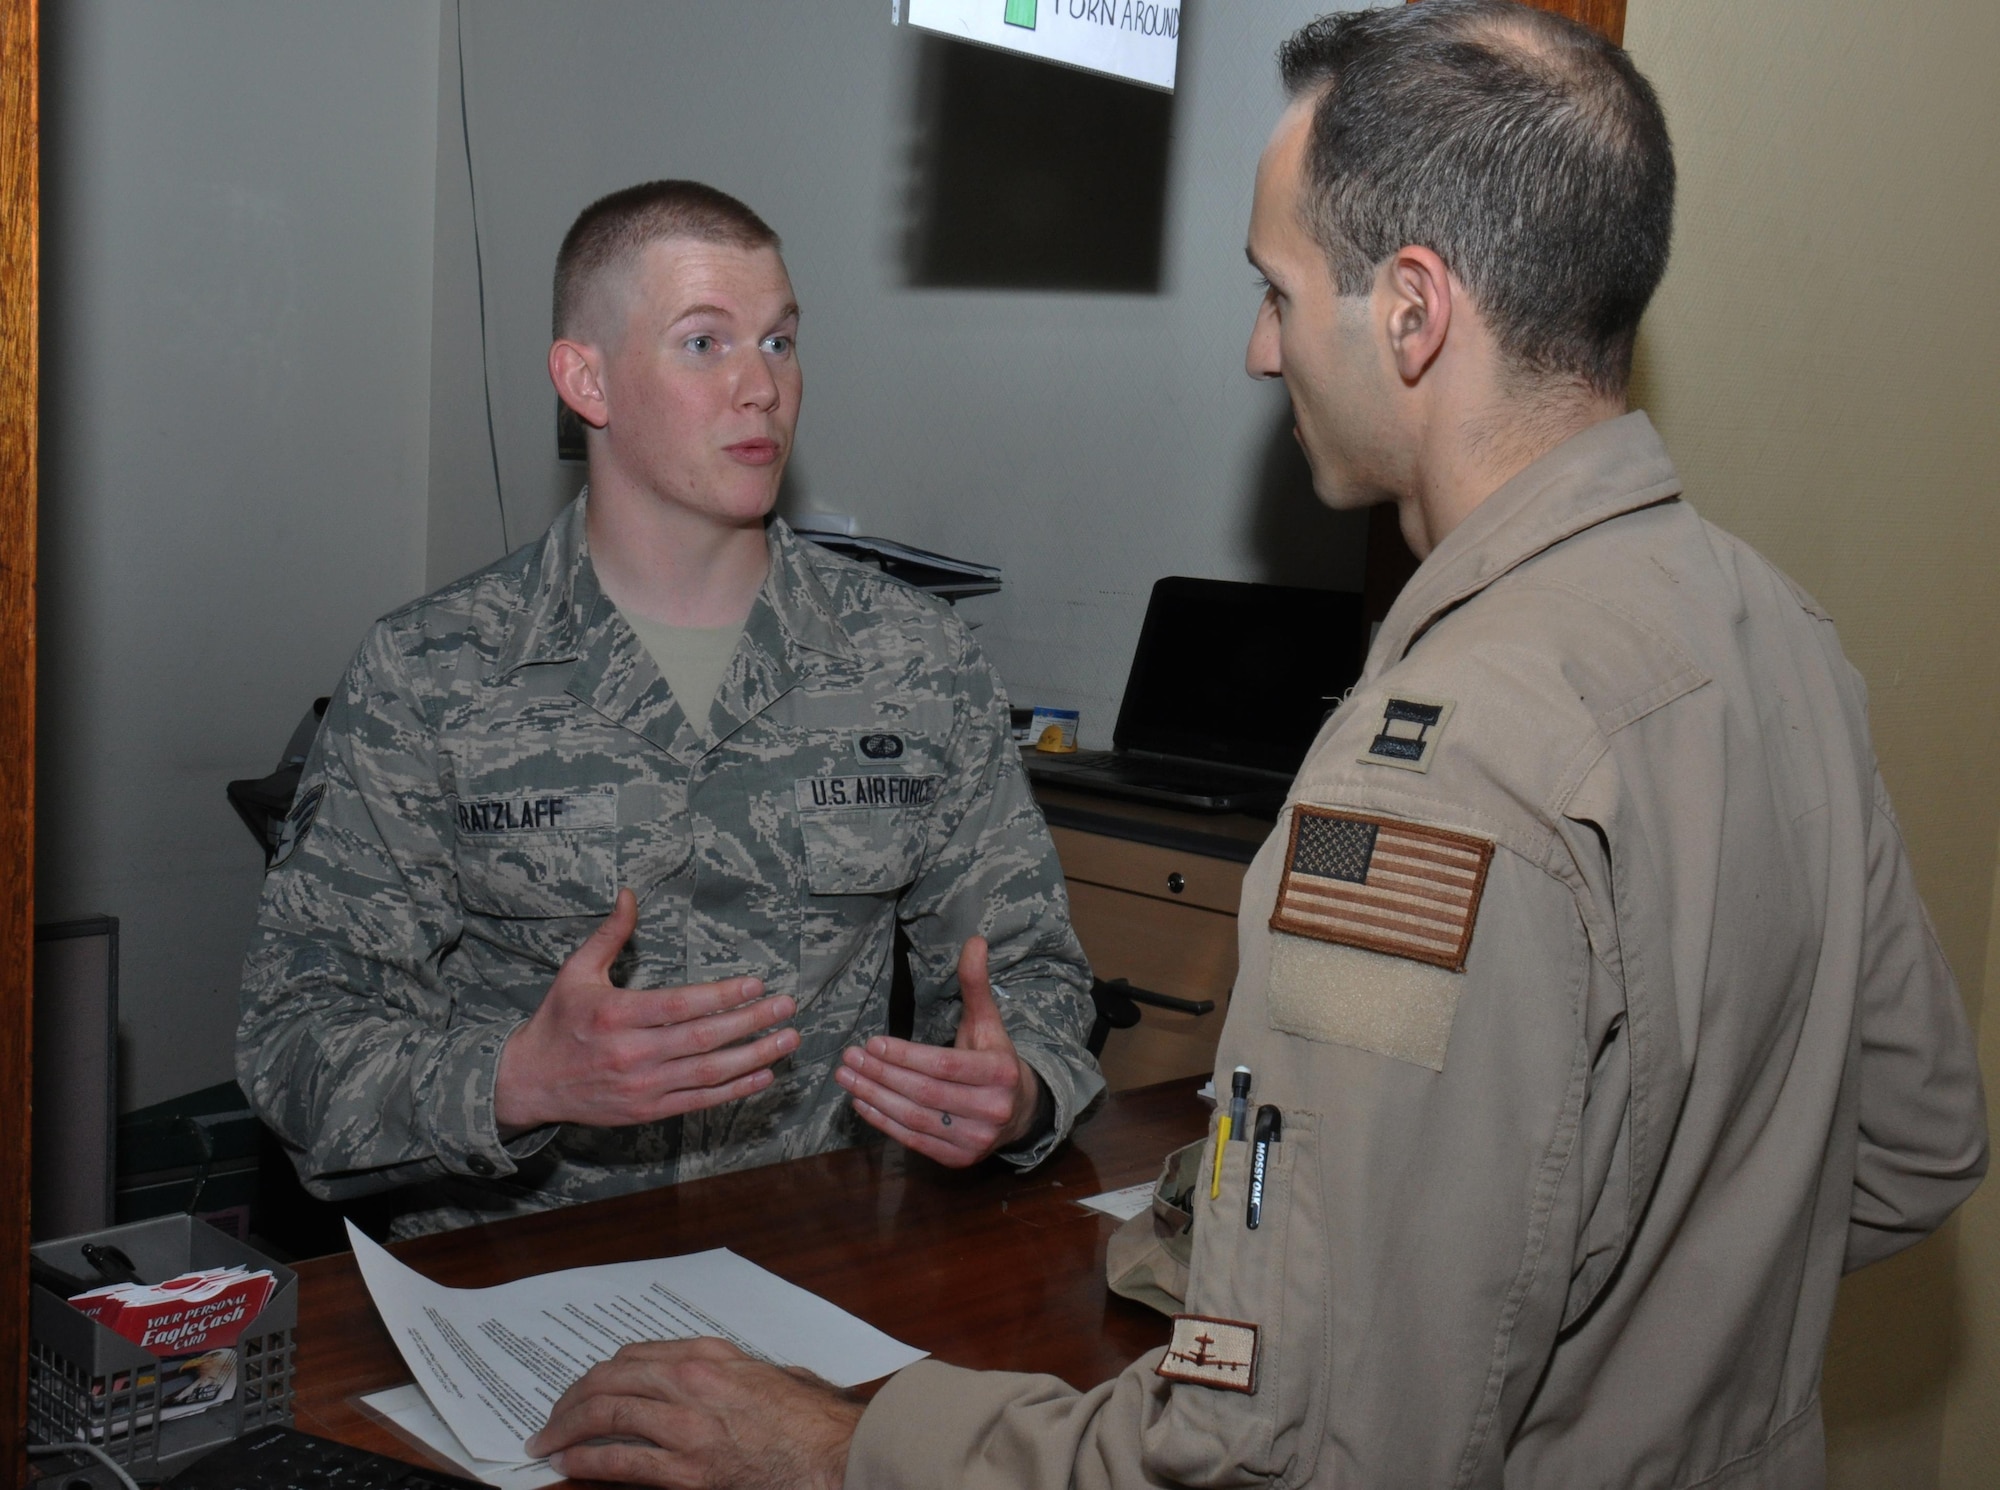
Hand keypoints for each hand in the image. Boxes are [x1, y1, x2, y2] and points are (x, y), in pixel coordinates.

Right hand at [495, 889, 798, 1130]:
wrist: (530, 1082)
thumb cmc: (558, 1021)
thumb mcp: (576, 972)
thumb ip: (609, 935)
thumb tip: (629, 894)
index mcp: (616, 1014)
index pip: (680, 1005)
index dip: (722, 996)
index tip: (756, 983)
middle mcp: (632, 1052)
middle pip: (703, 1038)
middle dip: (751, 1022)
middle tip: (786, 1006)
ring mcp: (642, 1086)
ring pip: (709, 1072)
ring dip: (755, 1055)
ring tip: (788, 1038)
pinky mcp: (648, 1110)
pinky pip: (700, 1100)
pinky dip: (735, 1089)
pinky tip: (763, 1074)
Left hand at [524, 1338, 860, 1489]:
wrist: (834, 1452)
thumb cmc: (814, 1419)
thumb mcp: (774, 1375)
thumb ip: (740, 1372)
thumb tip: (727, 1378)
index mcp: (711, 1356)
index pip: (635, 1355)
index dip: (599, 1373)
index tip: (584, 1388)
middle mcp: (692, 1380)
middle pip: (609, 1378)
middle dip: (570, 1399)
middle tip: (551, 1417)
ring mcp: (686, 1424)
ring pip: (605, 1413)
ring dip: (565, 1428)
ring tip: (545, 1442)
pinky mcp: (687, 1469)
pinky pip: (620, 1460)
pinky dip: (585, 1460)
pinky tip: (567, 1464)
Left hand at [835, 936, 1042, 1165]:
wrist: (1020, 1112)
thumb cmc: (994, 1059)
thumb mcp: (988, 1022)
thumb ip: (976, 984)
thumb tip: (973, 940)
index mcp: (1000, 1072)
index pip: (943, 1065)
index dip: (905, 1055)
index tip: (872, 1042)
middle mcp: (992, 1109)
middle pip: (925, 1092)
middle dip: (881, 1074)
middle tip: (850, 1057)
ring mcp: (975, 1139)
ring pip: (915, 1118)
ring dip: (875, 1097)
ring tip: (847, 1076)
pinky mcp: (959, 1158)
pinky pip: (914, 1139)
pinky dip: (883, 1122)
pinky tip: (861, 1102)